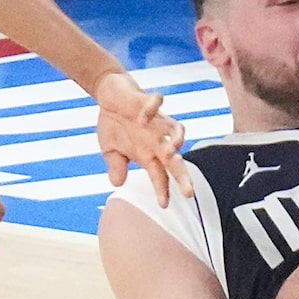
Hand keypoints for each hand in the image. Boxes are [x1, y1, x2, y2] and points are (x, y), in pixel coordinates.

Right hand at [94, 69, 188, 204]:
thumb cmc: (115, 123)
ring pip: (175, 130)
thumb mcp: (110, 150)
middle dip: (182, 176)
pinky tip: (143, 117)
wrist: (111, 93)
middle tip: (189, 192)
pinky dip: (151, 110)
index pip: (160, 175)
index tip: (163, 205)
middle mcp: (156, 139)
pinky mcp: (147, 102)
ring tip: (171, 151)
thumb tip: (117, 184)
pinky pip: (155, 104)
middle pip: (174, 160)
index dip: (163, 190)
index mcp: (147, 153)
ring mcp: (155, 121)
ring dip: (176, 140)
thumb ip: (116, 166)